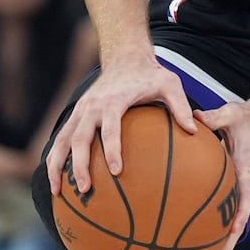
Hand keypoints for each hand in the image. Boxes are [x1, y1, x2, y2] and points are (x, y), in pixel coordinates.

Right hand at [45, 52, 197, 195]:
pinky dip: (55, 159)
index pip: (110, 128)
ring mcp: (80, 110)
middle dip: (80, 165)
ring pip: (62, 140)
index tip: (117, 172)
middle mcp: (92, 106)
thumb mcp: (170, 84)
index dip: (112, 150)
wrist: (125, 56)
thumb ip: (180, 106)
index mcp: (114, 100)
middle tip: (85, 189)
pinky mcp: (75, 115)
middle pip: (80, 138)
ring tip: (57, 193)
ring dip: (57, 166)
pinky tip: (57, 180)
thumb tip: (194, 130)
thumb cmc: (151, 74)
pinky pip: (61, 139)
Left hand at [190, 100, 249, 249]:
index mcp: (245, 169)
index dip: (240, 214)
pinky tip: (192, 239)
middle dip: (227, 243)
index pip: (245, 195)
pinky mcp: (231, 189)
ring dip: (220, 243)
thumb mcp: (231, 113)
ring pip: (231, 221)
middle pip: (239, 220)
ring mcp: (238, 189)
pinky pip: (221, 211)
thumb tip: (194, 118)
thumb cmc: (244, 118)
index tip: (233, 230)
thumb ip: (214, 117)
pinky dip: (212, 227)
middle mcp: (244, 184)